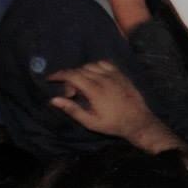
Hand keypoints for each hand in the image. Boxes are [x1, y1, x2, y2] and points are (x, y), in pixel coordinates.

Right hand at [47, 61, 177, 151]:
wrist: (138, 121)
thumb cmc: (113, 124)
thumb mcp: (90, 122)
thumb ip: (72, 109)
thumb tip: (54, 99)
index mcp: (94, 90)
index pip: (72, 75)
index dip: (58, 75)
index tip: (49, 78)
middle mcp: (104, 79)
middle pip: (79, 70)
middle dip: (70, 79)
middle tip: (71, 94)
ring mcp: (114, 75)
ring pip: (91, 65)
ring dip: (82, 72)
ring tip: (83, 87)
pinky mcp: (121, 74)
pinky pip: (104, 63)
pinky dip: (95, 67)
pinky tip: (95, 77)